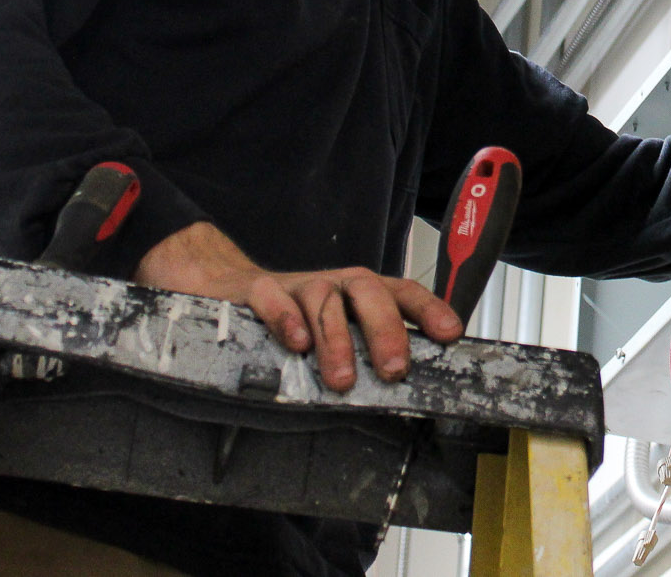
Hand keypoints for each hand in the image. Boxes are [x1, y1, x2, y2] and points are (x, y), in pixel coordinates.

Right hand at [133, 221, 461, 390]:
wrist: (221, 287)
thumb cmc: (288, 319)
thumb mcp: (331, 333)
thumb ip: (361, 351)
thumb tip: (401, 386)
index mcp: (357, 292)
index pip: (401, 291)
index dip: (428, 310)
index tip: (449, 335)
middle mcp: (332, 283)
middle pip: (368, 290)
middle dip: (386, 329)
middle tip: (393, 370)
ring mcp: (294, 285)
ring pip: (324, 299)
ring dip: (337, 339)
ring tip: (343, 379)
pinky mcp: (255, 291)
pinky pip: (272, 298)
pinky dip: (285, 319)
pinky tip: (295, 344)